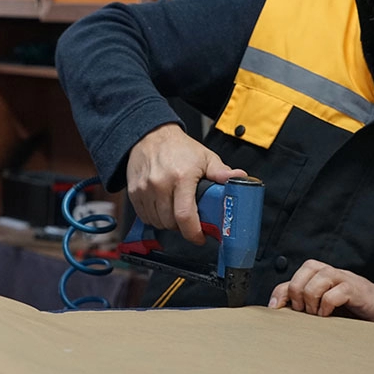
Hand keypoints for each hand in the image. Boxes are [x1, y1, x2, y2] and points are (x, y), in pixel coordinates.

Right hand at [126, 123, 246, 244]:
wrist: (150, 135)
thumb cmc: (178, 147)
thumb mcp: (205, 157)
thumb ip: (222, 172)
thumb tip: (240, 178)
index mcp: (181, 177)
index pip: (185, 216)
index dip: (194, 233)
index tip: (200, 237)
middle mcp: (161, 184)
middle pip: (171, 223)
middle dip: (183, 226)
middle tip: (190, 219)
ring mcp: (145, 189)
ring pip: (157, 222)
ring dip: (168, 223)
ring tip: (175, 210)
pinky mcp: (134, 192)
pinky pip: (144, 217)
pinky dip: (154, 217)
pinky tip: (162, 207)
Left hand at [268, 260, 373, 324]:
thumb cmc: (358, 312)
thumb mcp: (328, 309)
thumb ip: (308, 306)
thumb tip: (281, 312)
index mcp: (322, 277)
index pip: (293, 278)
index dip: (281, 292)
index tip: (274, 309)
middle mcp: (332, 274)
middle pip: (304, 273)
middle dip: (297, 295)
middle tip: (304, 313)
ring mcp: (345, 279)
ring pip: (317, 280)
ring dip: (312, 301)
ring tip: (318, 316)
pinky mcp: (357, 290)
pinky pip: (334, 293)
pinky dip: (327, 306)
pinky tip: (330, 316)